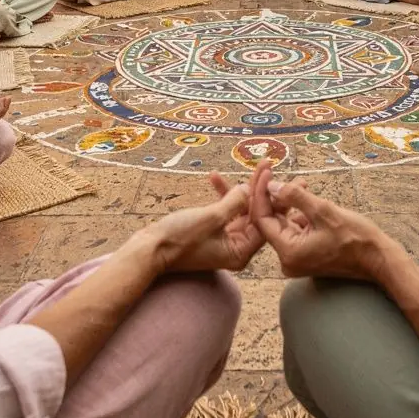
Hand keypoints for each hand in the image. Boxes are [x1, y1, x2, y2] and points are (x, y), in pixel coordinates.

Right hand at [142, 176, 262, 274]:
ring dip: (241, 188)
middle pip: (255, 215)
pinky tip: (213, 177)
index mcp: (241, 252)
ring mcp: (225, 241)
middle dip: (259, 189)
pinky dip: (221, 195)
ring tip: (250, 165)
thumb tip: (249, 188)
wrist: (149, 250)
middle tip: (268, 166)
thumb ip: (234, 203)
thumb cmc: (178, 238)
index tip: (269, 173)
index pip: (262, 221)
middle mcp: (237, 249)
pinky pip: (224, 211)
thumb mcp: (210, 218)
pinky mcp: (213, 233)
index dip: (266, 196)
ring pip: (241, 211)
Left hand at [250, 164, 389, 282]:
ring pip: (285, 224)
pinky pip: (296, 230)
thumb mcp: (324, 211)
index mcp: (288, 252)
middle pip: (272, 221)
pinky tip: (310, 199)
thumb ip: (294, 196)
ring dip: (291, 203)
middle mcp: (288, 260)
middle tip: (283, 174)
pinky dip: (300, 214)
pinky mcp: (307, 255)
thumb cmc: (356, 237)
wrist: (378, 259)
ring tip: (303, 184)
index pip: (263, 219)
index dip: (262, 193)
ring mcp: (297, 259)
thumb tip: (272, 185)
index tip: (266, 173)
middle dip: (278, 196)